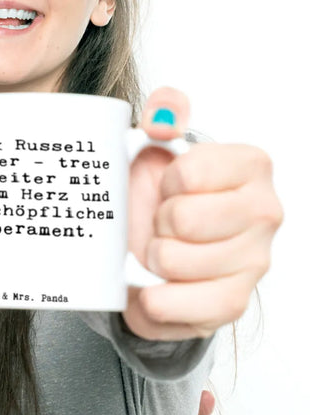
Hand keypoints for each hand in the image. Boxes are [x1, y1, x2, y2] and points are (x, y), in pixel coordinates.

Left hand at [123, 87, 282, 339]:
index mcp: (250, 166)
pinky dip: (156, 299)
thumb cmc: (157, 195)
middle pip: (183, 219)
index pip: (189, 173)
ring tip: (160, 250)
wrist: (149, 249)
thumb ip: (164, 114)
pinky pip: (183, 305)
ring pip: (174, 261)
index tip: (169, 186)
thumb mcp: (154, 145)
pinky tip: (156, 286)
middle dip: (157, 222)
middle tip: (162, 223)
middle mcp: (265, 212)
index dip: (164, 182)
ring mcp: (255, 260)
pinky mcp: (234, 302)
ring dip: (152, 258)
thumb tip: (166, 109)